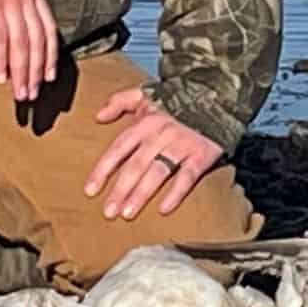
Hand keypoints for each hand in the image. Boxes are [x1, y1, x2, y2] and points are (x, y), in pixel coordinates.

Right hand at [0, 0, 58, 102]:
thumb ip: (20, 1)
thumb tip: (22, 26)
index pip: (49, 30)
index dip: (50, 56)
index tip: (48, 77)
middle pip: (38, 42)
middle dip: (35, 71)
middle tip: (32, 95)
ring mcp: (10, 1)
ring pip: (22, 44)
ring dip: (21, 72)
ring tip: (19, 93)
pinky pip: (0, 38)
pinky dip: (1, 60)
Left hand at [85, 88, 224, 220]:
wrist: (216, 94)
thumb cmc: (177, 99)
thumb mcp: (146, 94)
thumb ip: (119, 101)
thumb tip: (98, 116)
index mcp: (145, 123)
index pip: (118, 148)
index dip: (103, 170)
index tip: (91, 190)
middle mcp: (160, 135)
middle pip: (135, 166)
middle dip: (120, 190)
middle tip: (108, 212)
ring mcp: (181, 145)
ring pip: (157, 173)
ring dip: (141, 194)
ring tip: (128, 213)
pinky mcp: (201, 155)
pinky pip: (187, 177)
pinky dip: (176, 193)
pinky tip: (164, 209)